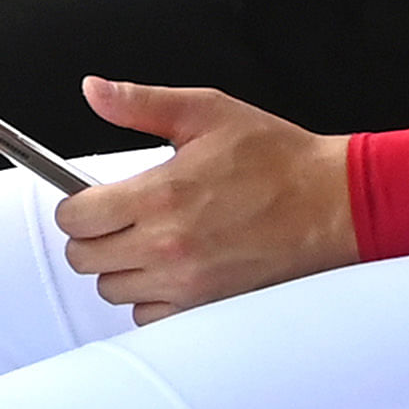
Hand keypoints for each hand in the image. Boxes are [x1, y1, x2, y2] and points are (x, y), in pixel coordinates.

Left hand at [53, 79, 353, 321]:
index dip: (75, 205)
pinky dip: (148, 297)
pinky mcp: (207, 308)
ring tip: (146, 239)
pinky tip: (167, 268)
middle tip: (116, 216)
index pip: (76, 218)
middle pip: (85, 259)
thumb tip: (94, 91)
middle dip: (91, 235)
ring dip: (119, 266)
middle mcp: (168, 246)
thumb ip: (140, 103)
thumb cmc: (276, 157)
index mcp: (161, 194)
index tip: (89, 197)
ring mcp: (187, 284)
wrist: (332, 204)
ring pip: (113, 290)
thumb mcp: (206, 112)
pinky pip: (148, 317)